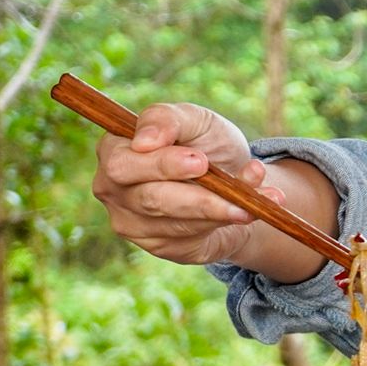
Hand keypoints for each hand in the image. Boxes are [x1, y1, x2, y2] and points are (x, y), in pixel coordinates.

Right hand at [92, 102, 280, 265]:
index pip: (122, 164)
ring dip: (221, 210)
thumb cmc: (205, 143)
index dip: (162, 165)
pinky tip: (250, 211)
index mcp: (113, 152)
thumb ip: (167, 119)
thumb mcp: (193, 120)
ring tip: (252, 201)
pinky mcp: (162, 246)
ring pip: (177, 223)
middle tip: (229, 187)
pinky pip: (194, 238)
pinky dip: (226, 222)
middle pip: (149, 199)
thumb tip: (145, 140)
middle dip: (195, 196)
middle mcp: (113, 191)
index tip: (200, 161)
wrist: (234, 181)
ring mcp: (134, 223)